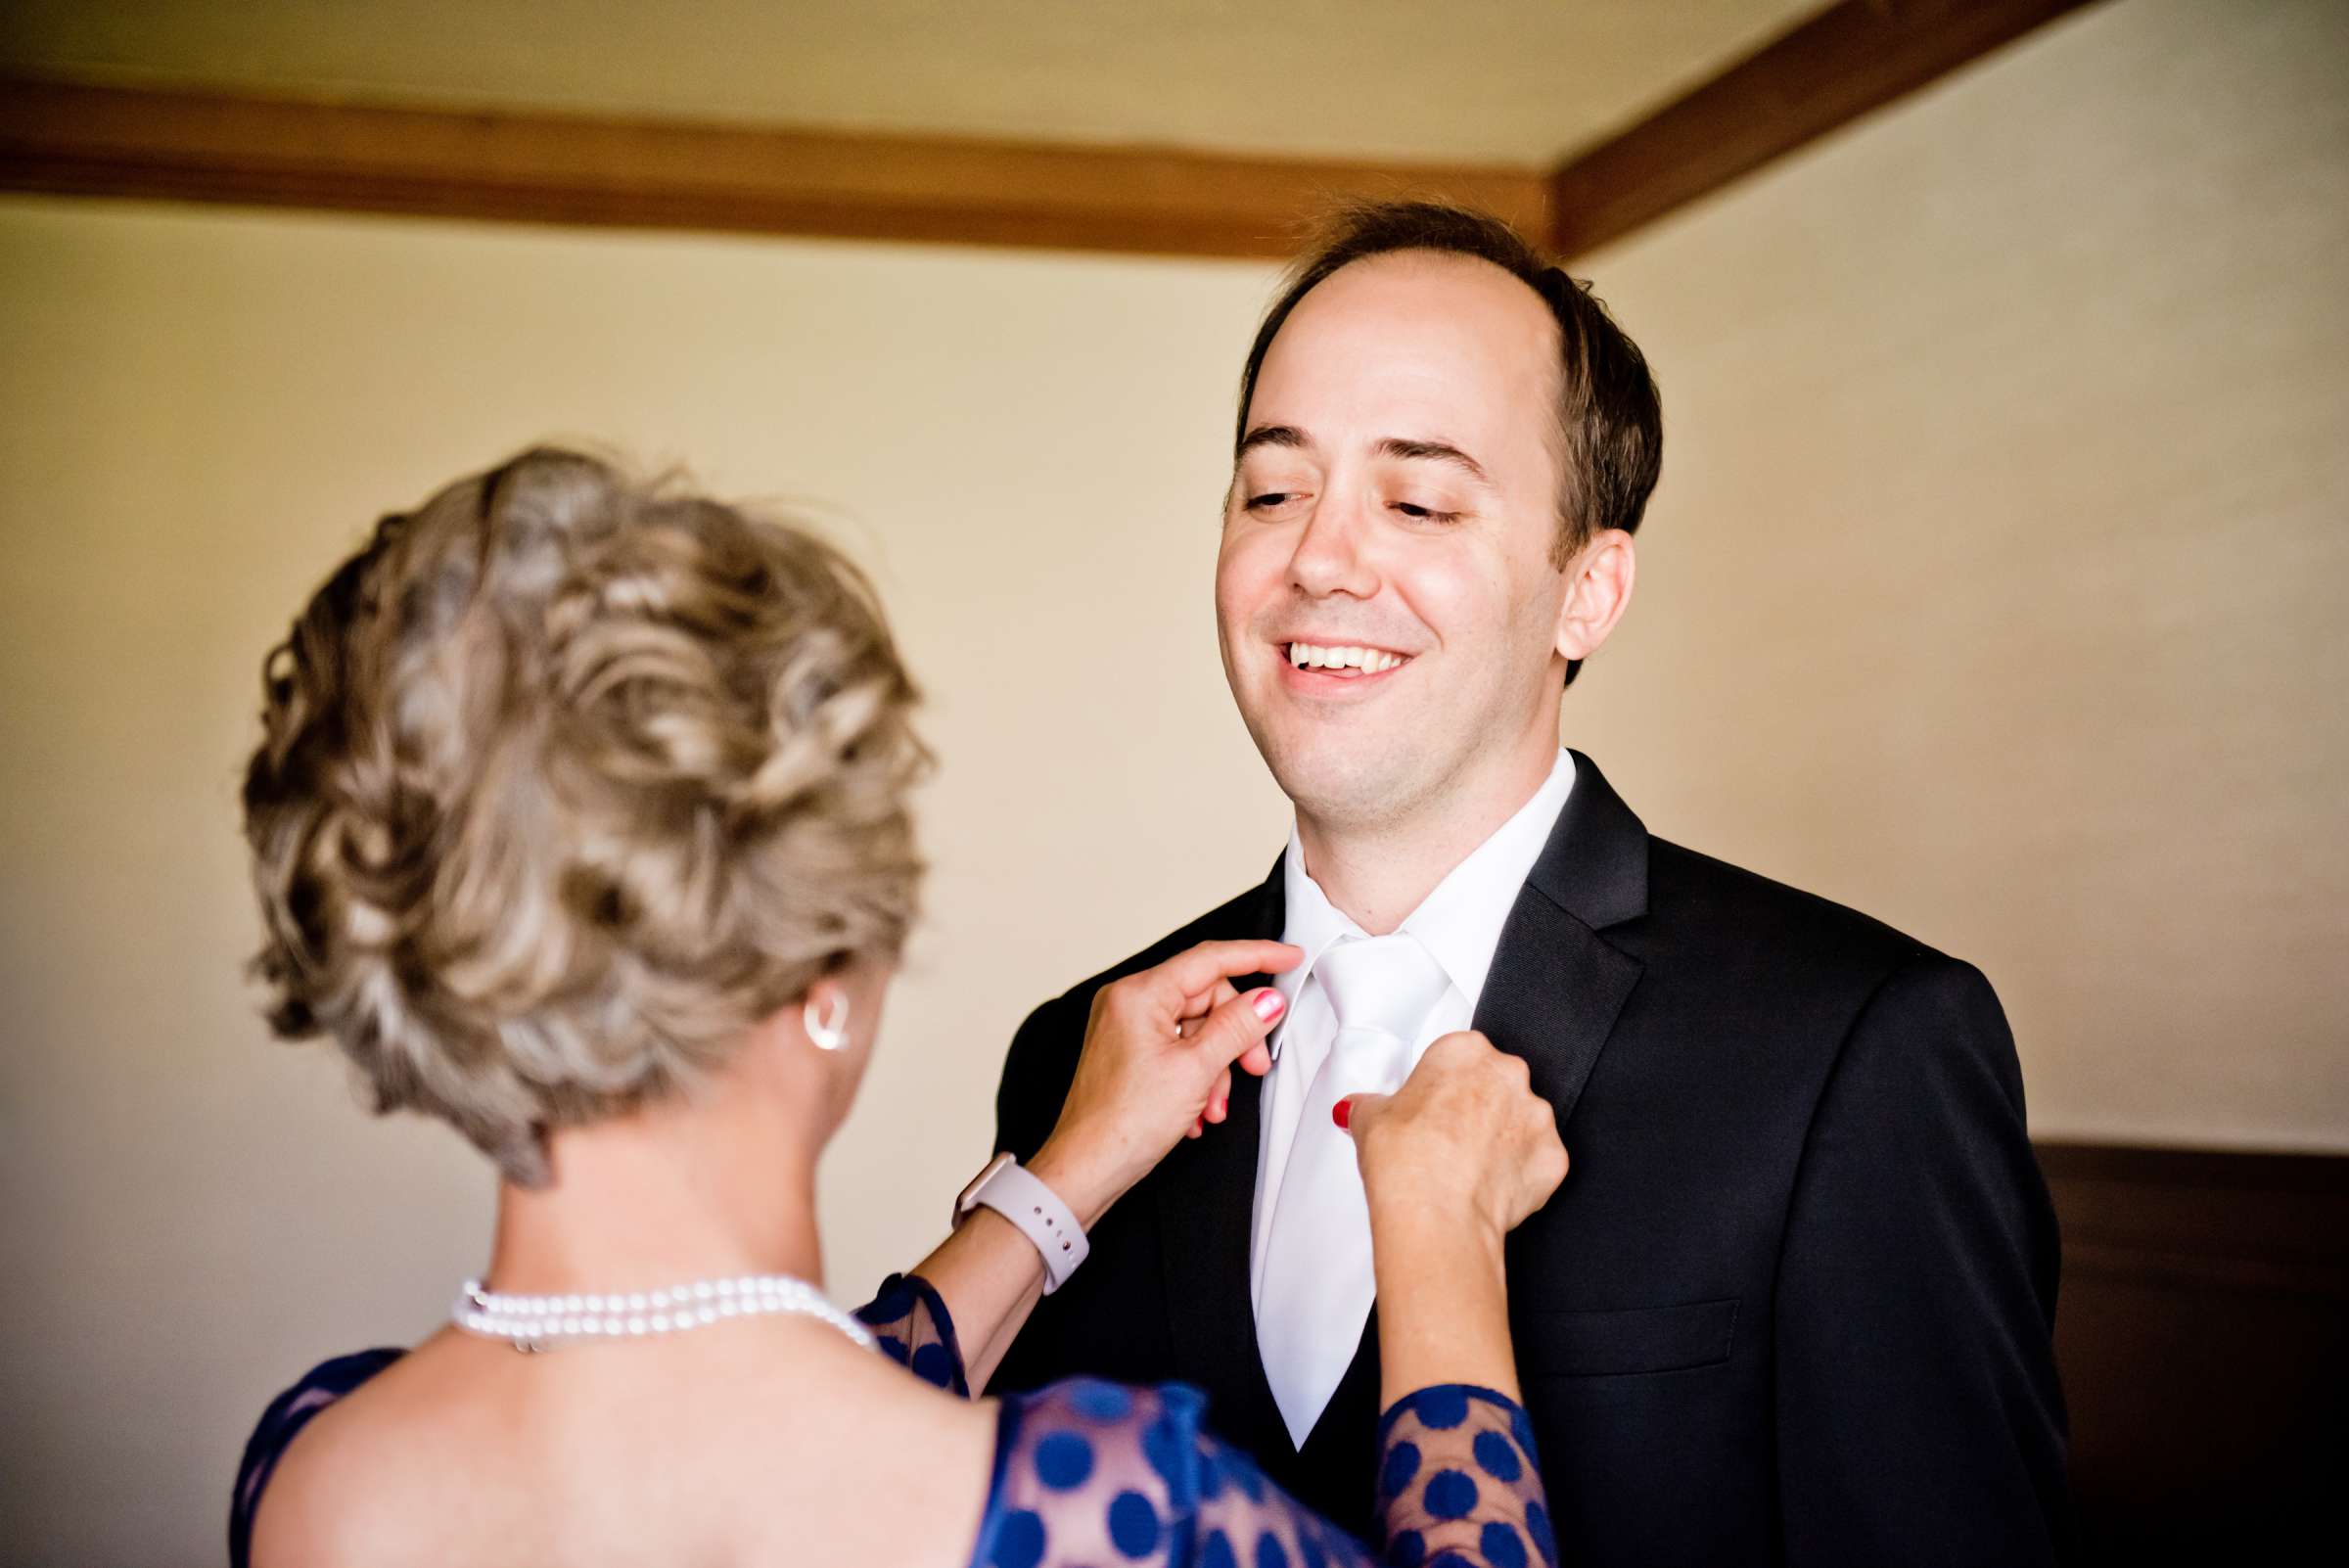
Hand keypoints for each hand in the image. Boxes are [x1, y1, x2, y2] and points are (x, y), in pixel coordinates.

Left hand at [1032, 939, 1300, 1224]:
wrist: (1085, 1170)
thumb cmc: (1123, 1124)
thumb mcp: (1195, 1070)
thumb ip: (1237, 1028)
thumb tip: (1267, 1000)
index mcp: (1139, 994)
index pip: (1210, 960)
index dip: (1256, 955)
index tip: (1290, 957)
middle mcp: (1128, 1003)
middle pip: (1205, 998)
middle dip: (1234, 1035)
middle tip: (1254, 1066)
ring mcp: (1125, 1028)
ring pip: (1194, 1030)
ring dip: (1216, 1067)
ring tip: (1214, 1105)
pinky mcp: (1128, 1053)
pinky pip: (1177, 1049)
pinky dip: (1196, 1076)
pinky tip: (1196, 1110)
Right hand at [1343, 1030, 1567, 1247]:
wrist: (1436, 1214)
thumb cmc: (1407, 1160)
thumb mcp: (1368, 1119)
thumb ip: (1371, 1104)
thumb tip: (1362, 1108)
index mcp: (1466, 1050)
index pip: (1457, 1058)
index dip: (1441, 1086)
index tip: (1431, 1107)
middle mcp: (1508, 1075)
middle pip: (1495, 1084)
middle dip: (1477, 1109)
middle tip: (1447, 1140)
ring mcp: (1537, 1116)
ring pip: (1520, 1123)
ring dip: (1501, 1141)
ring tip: (1467, 1170)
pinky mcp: (1553, 1157)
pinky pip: (1537, 1162)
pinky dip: (1519, 1175)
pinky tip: (1488, 1189)